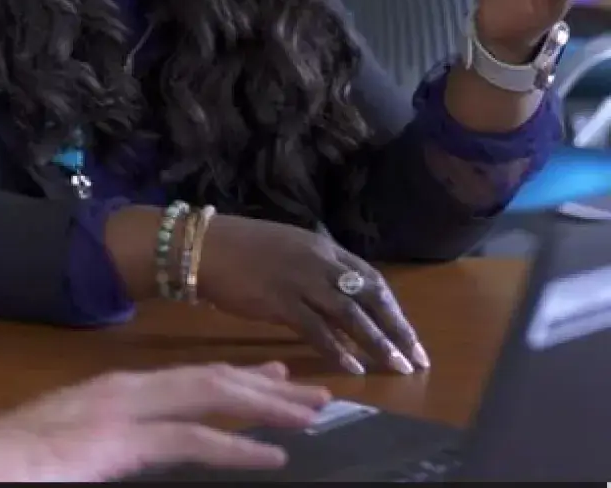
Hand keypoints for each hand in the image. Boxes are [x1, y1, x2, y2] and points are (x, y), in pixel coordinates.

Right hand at [0, 362, 329, 480]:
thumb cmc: (17, 456)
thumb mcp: (79, 440)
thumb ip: (119, 437)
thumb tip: (145, 445)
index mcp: (115, 390)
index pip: (188, 376)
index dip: (238, 377)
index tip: (277, 380)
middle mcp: (125, 390)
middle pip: (209, 379)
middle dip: (265, 386)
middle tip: (317, 394)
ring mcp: (123, 411)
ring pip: (208, 397)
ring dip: (264, 406)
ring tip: (311, 416)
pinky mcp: (120, 440)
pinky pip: (189, 440)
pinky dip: (235, 444)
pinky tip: (271, 455)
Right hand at [197, 214, 426, 375]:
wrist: (201, 246)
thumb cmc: (238, 247)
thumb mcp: (286, 248)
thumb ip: (314, 268)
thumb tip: (336, 295)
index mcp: (323, 247)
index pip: (372, 279)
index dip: (394, 310)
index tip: (408, 334)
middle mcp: (319, 262)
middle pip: (370, 298)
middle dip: (397, 330)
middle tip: (416, 358)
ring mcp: (300, 281)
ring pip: (350, 316)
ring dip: (377, 344)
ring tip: (396, 368)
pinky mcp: (280, 301)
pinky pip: (317, 330)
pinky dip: (337, 350)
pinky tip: (353, 369)